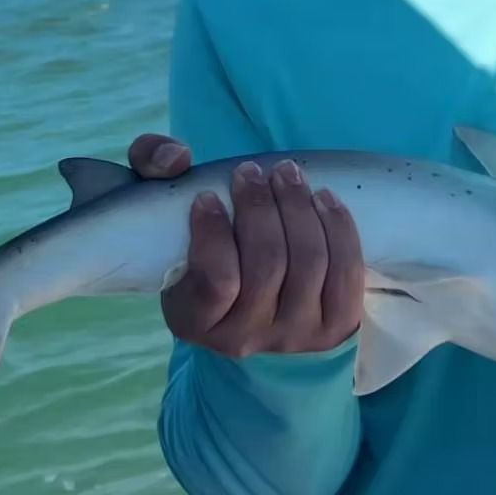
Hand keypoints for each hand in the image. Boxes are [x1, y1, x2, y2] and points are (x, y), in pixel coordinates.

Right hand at [128, 133, 365, 358]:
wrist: (251, 301)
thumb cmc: (200, 245)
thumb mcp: (162, 219)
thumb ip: (149, 168)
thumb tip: (175, 156)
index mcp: (195, 322)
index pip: (216, 282)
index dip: (214, 233)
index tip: (207, 195)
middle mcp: (246, 338)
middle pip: (268, 267)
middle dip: (262, 209)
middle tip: (253, 172)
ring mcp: (296, 335)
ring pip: (310, 264)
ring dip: (300, 209)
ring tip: (287, 175)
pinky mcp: (337, 326)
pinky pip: (345, 272)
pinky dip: (338, 228)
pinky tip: (324, 198)